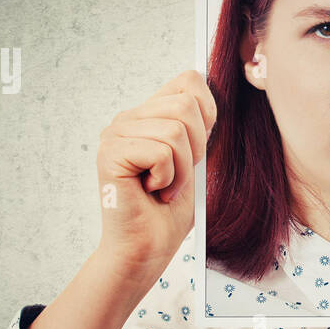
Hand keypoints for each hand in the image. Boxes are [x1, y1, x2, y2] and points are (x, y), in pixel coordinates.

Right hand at [95, 70, 216, 281]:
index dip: (207, 114)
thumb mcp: (197, 160)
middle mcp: (128, 118)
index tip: (197, 150)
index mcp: (149, 114)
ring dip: (183, 169)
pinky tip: (152, 191)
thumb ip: (202, 126)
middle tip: (178, 176)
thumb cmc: (170, 210)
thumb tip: (218, 88)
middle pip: (186, 105)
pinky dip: (168, 178)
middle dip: (197, 149)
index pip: (188, 81)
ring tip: (165, 187)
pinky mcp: (110, 153)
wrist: (148, 247)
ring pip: (175, 130)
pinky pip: (161, 152)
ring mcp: (115, 133)